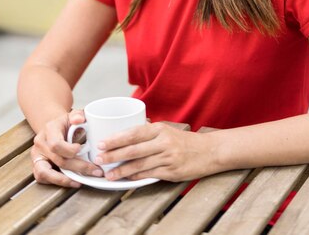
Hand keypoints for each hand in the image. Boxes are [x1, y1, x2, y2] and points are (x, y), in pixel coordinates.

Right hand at [31, 109, 103, 186]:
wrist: (55, 127)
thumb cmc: (66, 123)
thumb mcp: (73, 115)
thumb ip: (78, 115)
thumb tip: (80, 119)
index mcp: (49, 129)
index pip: (56, 144)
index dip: (69, 150)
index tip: (81, 149)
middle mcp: (40, 143)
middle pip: (57, 160)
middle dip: (78, 167)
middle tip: (95, 170)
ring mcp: (37, 156)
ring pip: (46, 173)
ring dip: (65, 179)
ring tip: (80, 181)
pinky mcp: (37, 166)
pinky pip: (43, 178)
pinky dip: (58, 181)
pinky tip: (73, 182)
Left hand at [93, 122, 217, 182]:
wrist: (209, 151)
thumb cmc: (185, 140)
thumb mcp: (167, 130)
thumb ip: (149, 132)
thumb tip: (125, 134)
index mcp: (160, 129)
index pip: (134, 133)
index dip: (116, 139)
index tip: (101, 143)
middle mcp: (163, 142)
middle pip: (133, 149)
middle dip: (113, 155)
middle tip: (99, 159)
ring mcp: (168, 158)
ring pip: (139, 164)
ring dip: (122, 170)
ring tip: (108, 174)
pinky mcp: (171, 172)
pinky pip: (149, 175)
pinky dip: (136, 177)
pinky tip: (126, 179)